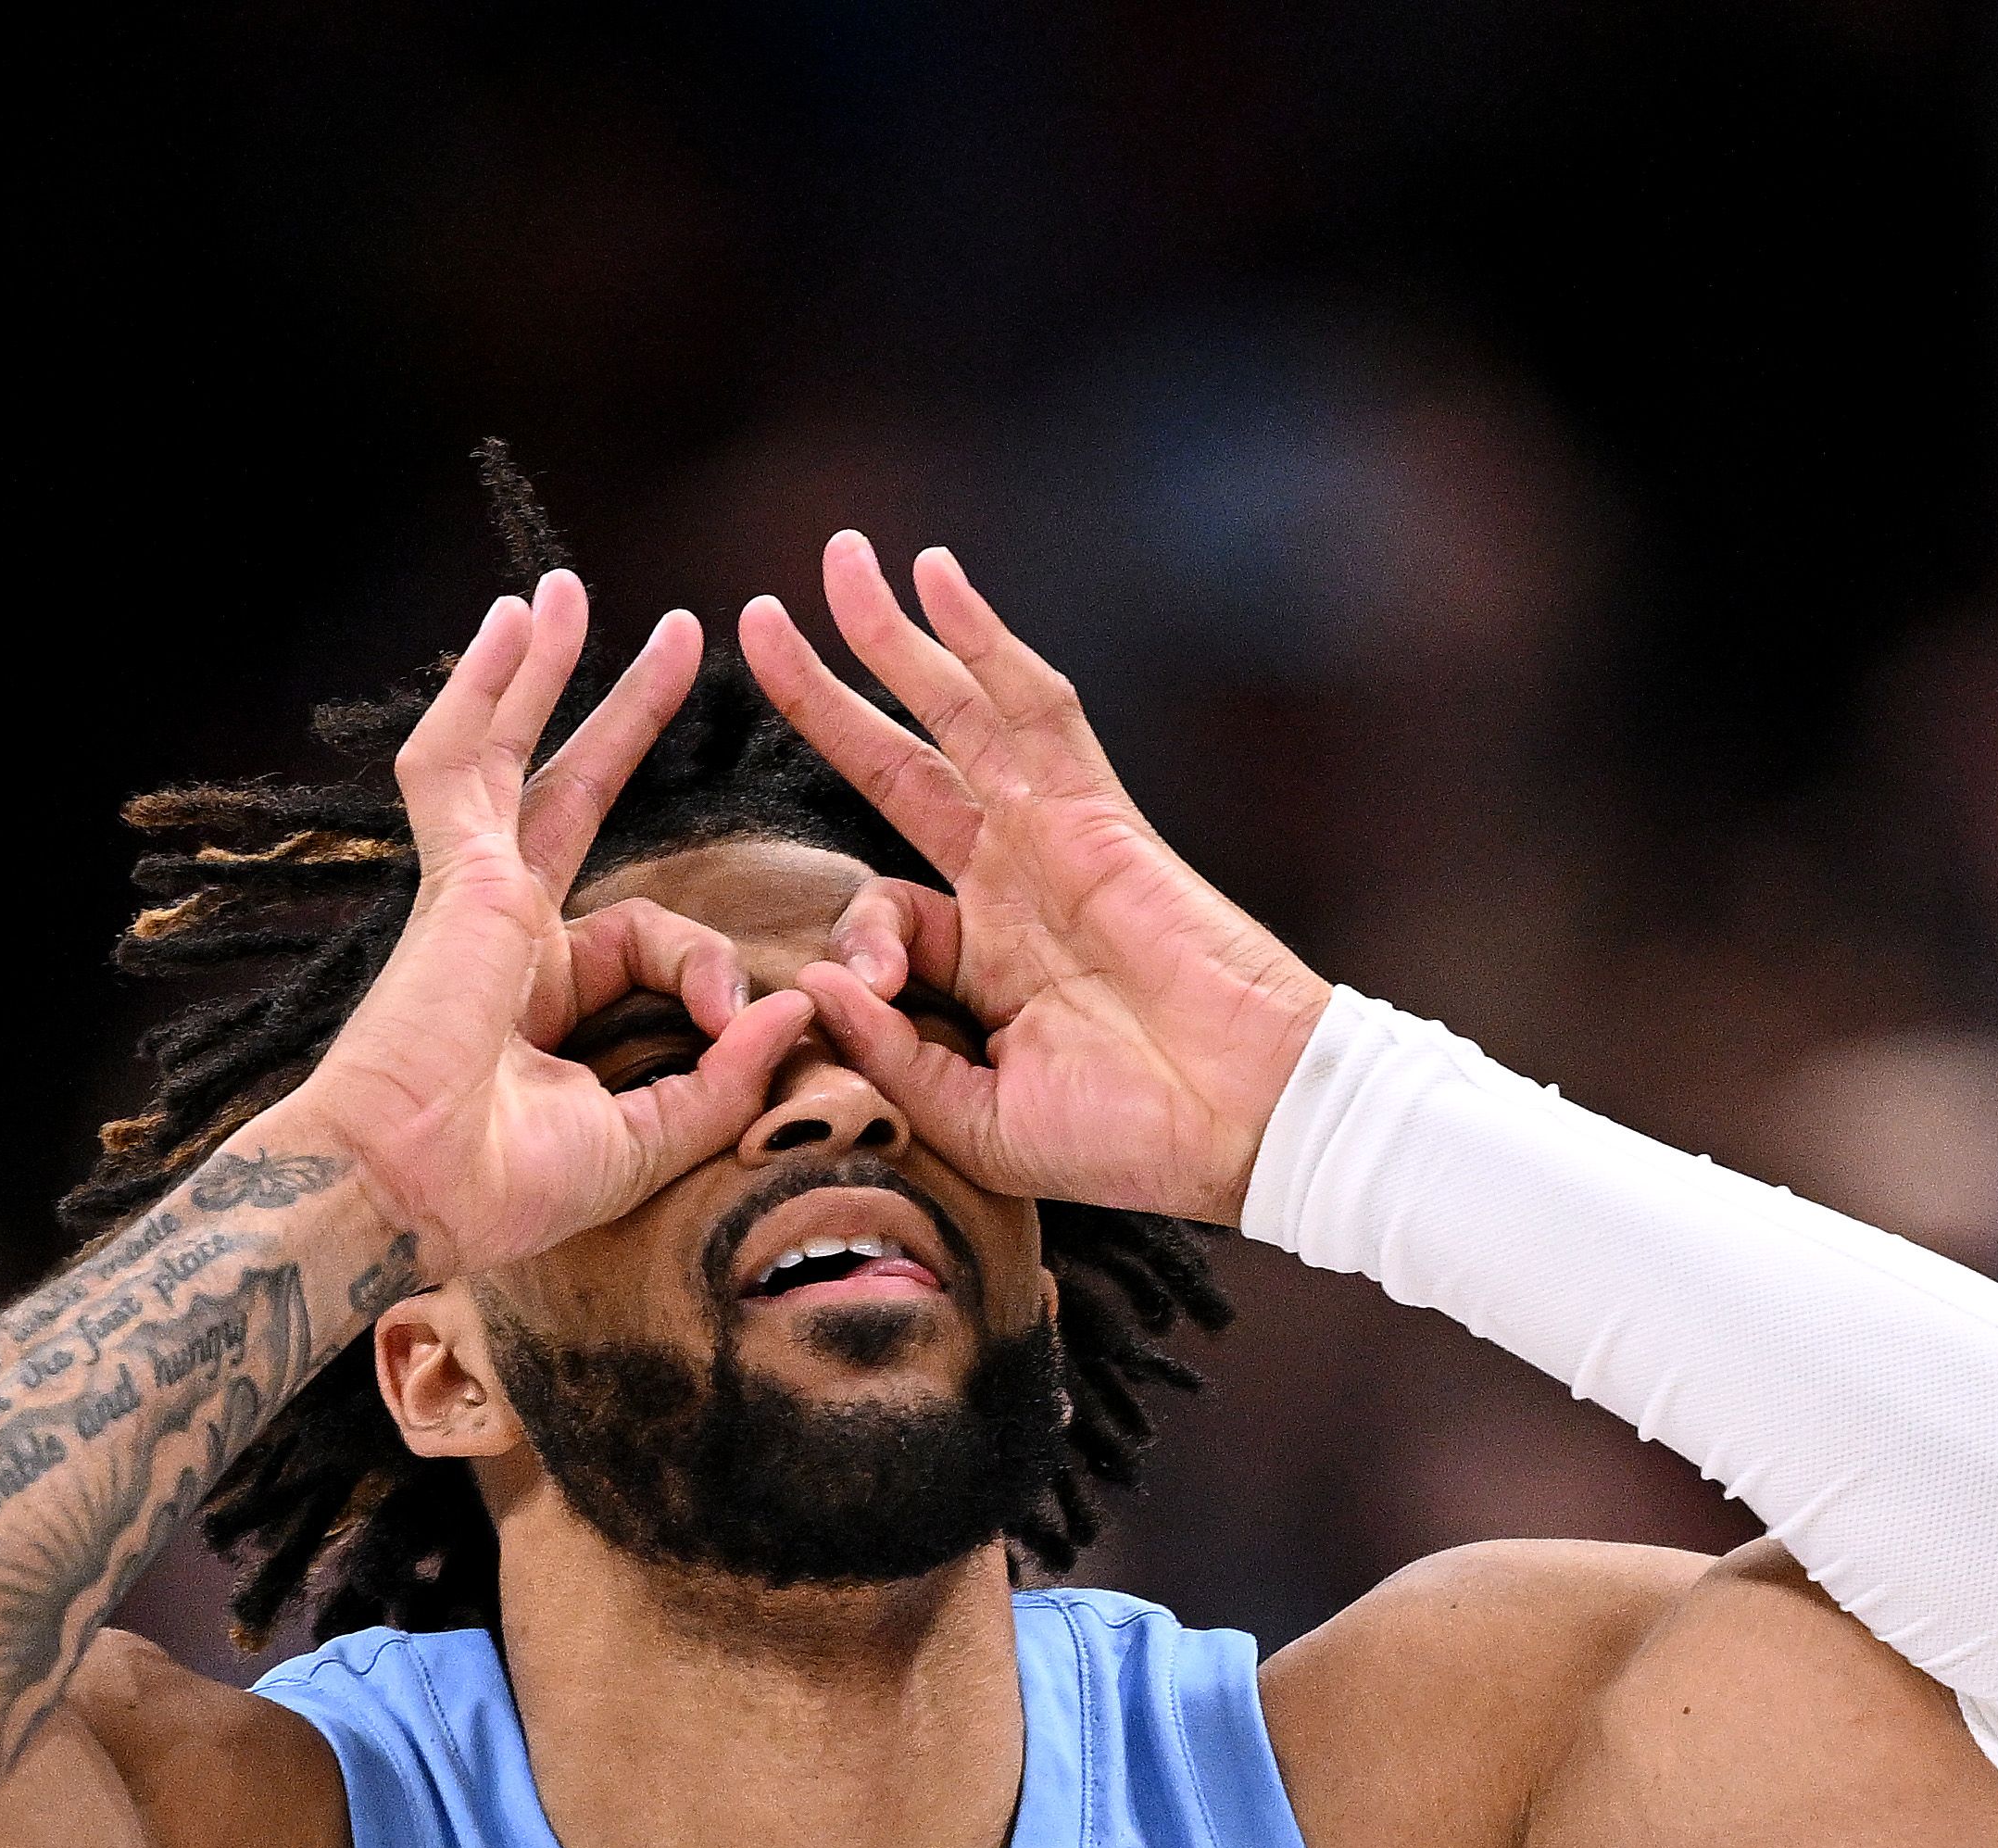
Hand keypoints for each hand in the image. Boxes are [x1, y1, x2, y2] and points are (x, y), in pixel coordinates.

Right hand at [272, 569, 823, 1280]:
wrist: (404, 1195)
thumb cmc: (498, 1190)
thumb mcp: (646, 1137)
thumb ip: (723, 1082)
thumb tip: (797, 1013)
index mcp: (539, 995)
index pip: (647, 936)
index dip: (708, 969)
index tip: (739, 1018)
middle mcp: (502, 933)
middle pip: (567, 796)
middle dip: (620, 719)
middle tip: (677, 640)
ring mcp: (471, 897)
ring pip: (505, 757)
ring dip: (540, 673)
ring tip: (565, 592)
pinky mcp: (457, 878)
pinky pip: (462, 764)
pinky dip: (486, 689)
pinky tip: (513, 620)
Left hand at [735, 535, 1329, 1225]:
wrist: (1239, 1119)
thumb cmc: (1125, 1137)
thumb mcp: (973, 1117)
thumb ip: (890, 1057)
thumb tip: (818, 985)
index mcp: (982, 960)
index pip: (881, 912)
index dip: (850, 949)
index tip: (858, 999)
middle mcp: (1010, 879)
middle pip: (897, 761)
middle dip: (827, 692)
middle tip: (757, 625)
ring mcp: (1049, 834)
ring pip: (954, 711)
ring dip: (892, 635)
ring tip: (836, 559)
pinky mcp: (1091, 810)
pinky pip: (1029, 704)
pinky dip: (982, 637)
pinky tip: (934, 576)